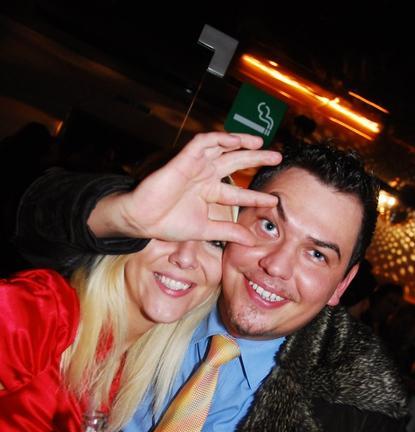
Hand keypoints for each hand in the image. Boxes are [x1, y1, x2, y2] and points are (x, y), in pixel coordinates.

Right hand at [89, 131, 280, 244]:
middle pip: (236, 163)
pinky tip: (236, 140)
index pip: (238, 192)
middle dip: (256, 158)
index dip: (255, 196)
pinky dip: (219, 139)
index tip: (272, 201)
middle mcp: (205, 176)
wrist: (143, 220)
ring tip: (261, 143)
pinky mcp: (184, 159)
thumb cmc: (168, 224)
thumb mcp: (205, 229)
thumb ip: (228, 232)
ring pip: (222, 147)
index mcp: (209, 192)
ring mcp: (195, 166)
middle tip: (277, 157)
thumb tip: (251, 241)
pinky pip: (204, 143)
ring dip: (242, 143)